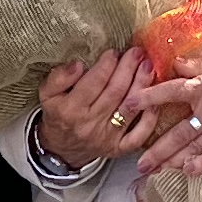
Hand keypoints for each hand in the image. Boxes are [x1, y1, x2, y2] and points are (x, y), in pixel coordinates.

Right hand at [34, 47, 161, 167]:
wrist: (61, 149)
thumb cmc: (58, 115)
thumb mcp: (47, 94)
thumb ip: (59, 77)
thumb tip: (78, 65)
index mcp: (71, 109)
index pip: (94, 82)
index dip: (107, 64)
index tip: (114, 51)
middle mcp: (90, 124)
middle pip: (116, 92)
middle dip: (128, 68)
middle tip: (137, 52)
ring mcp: (107, 138)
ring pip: (130, 108)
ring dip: (142, 84)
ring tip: (148, 66)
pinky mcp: (119, 148)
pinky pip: (140, 134)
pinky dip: (150, 117)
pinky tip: (154, 99)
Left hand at [132, 51, 201, 177]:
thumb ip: (199, 64)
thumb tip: (176, 63)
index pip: (171, 91)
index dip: (148, 98)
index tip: (126, 105)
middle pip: (179, 130)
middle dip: (157, 148)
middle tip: (138, 163)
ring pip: (194, 146)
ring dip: (173, 160)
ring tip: (154, 172)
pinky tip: (188, 172)